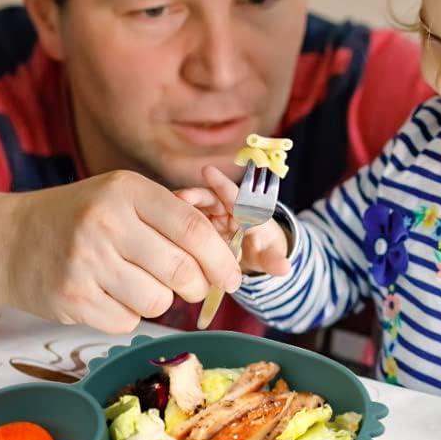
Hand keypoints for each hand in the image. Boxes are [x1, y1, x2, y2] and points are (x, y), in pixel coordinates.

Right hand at [2, 170, 240, 333]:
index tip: (233, 276)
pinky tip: (108, 294)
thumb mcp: (123, 196)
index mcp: (127, 191)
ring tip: (137, 282)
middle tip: (192, 286)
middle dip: (197, 285)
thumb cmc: (82, 217)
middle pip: (181, 271)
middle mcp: (106, 223)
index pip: (192, 228)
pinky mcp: (72, 299)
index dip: (222, 257)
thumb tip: (230, 241)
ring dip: (159, 299)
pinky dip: (127, 314)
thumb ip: (174, 214)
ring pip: (158, 302)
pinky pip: (127, 322)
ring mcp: (86, 262)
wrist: (8, 241)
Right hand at [173, 165, 290, 277]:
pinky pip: (181, 220)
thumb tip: (285, 267)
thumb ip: (273, 259)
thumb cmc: (262, 249)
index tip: (208, 171)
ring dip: (179, 208)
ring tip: (166, 209)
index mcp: (245, 211)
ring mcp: (207, 217)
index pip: (234, 195)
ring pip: (192, 208)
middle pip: (208, 198)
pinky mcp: (193, 227)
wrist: (251, 253)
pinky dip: (170, 221)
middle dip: (195, 196)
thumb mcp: (268, 255)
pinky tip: (155, 224)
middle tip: (181, 196)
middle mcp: (224, 208)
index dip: (222, 184)